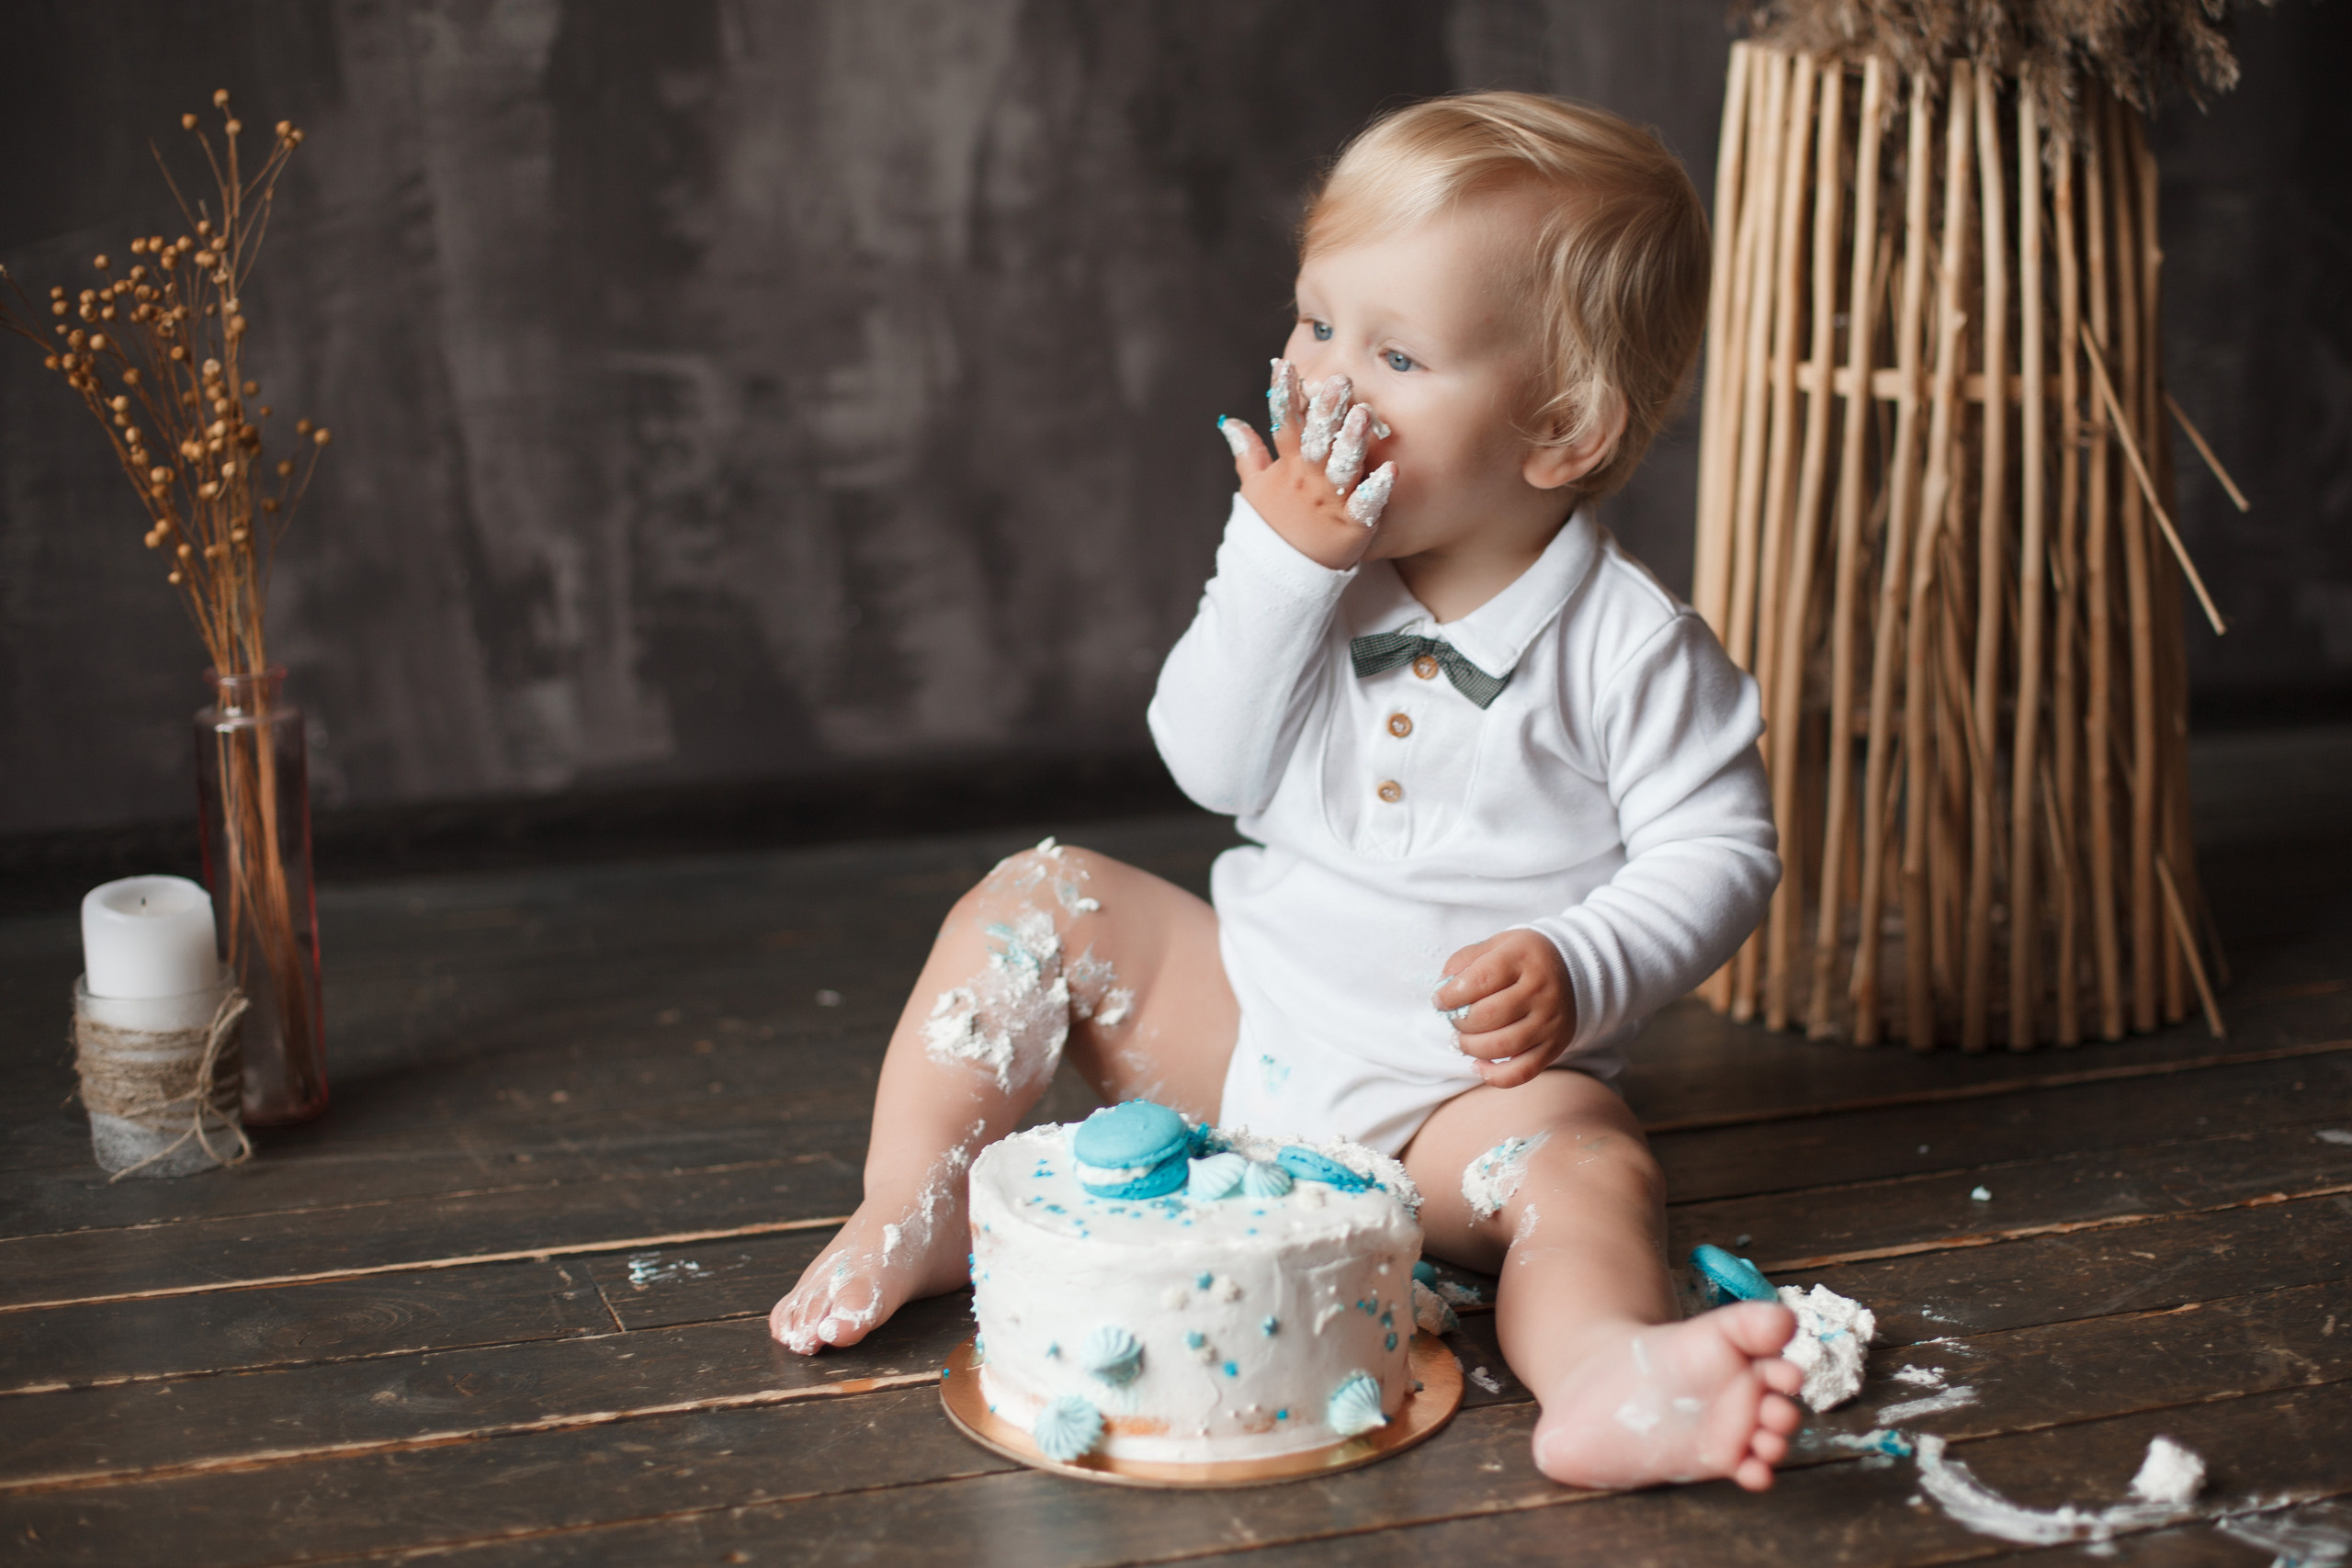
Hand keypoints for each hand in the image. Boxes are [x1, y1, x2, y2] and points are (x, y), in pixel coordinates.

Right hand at [1218, 359, 1397, 571]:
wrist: (1284, 577)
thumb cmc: (1274, 528)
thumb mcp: (1255, 490)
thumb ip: (1248, 453)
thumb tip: (1229, 422)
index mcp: (1287, 468)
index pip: (1283, 425)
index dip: (1282, 396)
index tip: (1283, 364)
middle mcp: (1307, 481)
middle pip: (1316, 441)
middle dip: (1327, 412)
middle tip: (1339, 380)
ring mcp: (1329, 503)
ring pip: (1341, 468)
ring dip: (1352, 443)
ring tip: (1363, 415)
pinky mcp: (1352, 527)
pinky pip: (1366, 507)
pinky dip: (1377, 491)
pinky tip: (1392, 471)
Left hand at [1434, 929, 1577, 1087]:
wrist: (1570, 970)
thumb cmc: (1519, 960)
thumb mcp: (1493, 945)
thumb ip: (1462, 962)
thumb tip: (1442, 990)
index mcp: (1522, 958)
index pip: (1481, 979)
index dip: (1451, 994)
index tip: (1439, 1000)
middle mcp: (1541, 989)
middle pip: (1489, 1016)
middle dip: (1459, 1022)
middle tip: (1453, 1019)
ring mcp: (1550, 1020)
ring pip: (1502, 1046)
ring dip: (1471, 1047)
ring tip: (1461, 1039)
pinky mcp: (1555, 1046)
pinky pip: (1522, 1072)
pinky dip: (1494, 1076)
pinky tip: (1478, 1065)